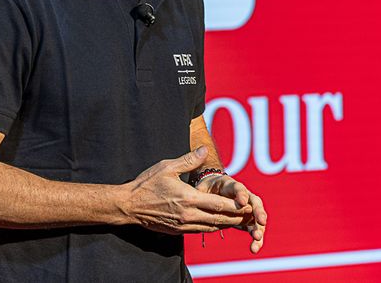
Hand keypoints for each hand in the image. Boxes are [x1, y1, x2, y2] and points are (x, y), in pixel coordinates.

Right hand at [120, 148, 252, 234]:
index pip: (219, 204)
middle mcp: (189, 215)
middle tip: (251, 214)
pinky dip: (214, 226)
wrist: (129, 206)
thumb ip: (188, 160)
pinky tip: (219, 222)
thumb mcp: (167, 167)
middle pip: (220, 219)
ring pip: (213, 227)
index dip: (236, 205)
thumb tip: (204, 150)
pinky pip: (202, 231)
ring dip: (227, 223)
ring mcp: (184, 225)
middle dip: (237, 217)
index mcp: (188, 199)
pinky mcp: (179, 231)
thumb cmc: (147, 184)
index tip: (249, 202)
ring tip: (241, 219)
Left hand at [195, 173, 267, 252]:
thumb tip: (195, 193)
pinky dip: (256, 239)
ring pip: (258, 217)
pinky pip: (254, 228)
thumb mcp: (202, 188)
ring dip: (259, 228)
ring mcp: (248, 208)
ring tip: (256, 239)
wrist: (212, 191)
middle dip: (258, 212)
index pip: (238, 188)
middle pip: (255, 202)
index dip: (240, 194)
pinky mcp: (248, 219)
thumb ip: (201, 192)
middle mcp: (244, 196)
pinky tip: (254, 248)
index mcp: (231, 186)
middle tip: (261, 222)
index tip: (242, 202)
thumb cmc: (206, 189)